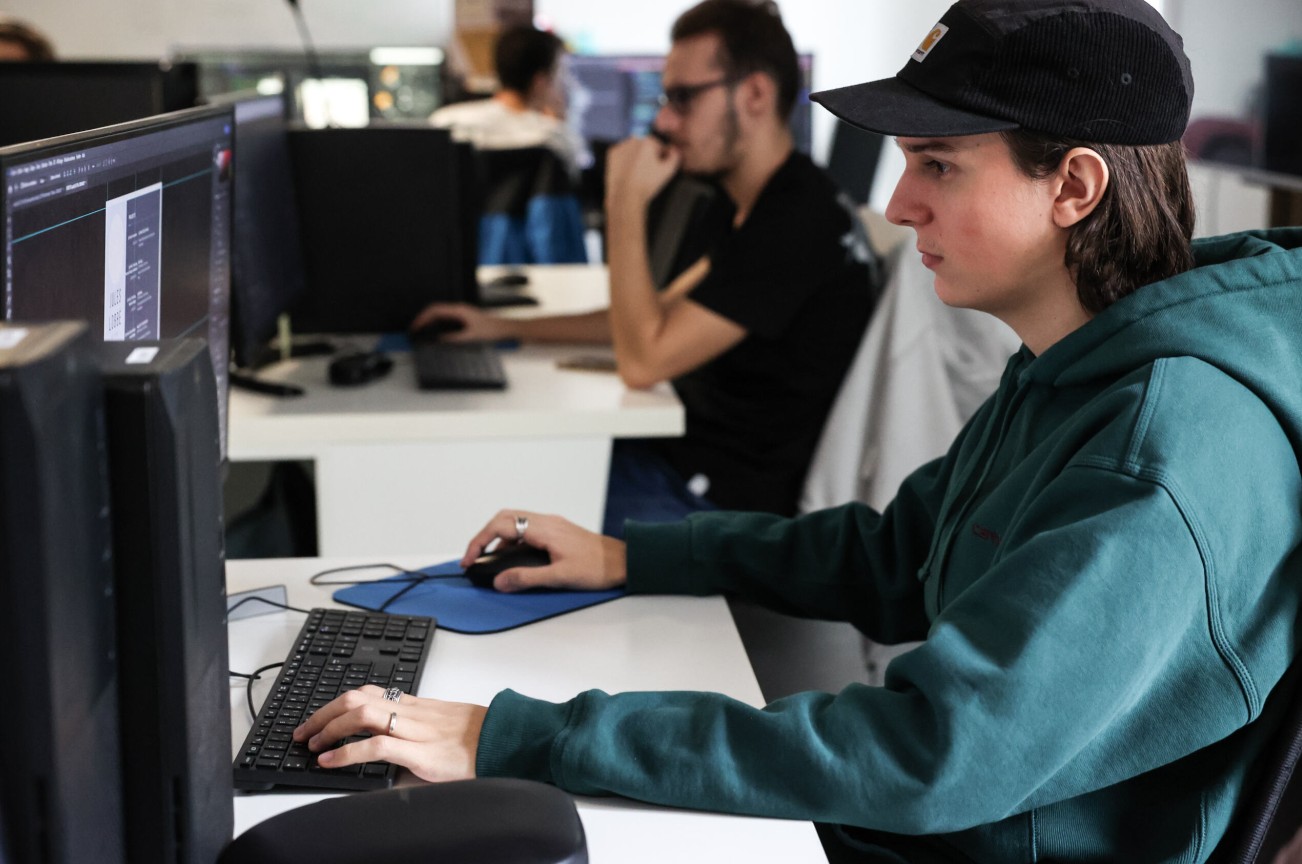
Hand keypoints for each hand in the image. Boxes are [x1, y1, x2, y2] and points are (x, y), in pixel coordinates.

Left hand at [293, 684, 485, 782]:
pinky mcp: (422, 753)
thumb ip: (421, 728)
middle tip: (304, 731)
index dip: (338, 703)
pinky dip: (347, 753)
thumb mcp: (447, 726)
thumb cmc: (482, 738)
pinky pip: (376, 746)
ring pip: (361, 713)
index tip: (319, 717)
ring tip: (313, 744)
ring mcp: (416, 730)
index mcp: (418, 705)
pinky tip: (330, 761)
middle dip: (323, 712)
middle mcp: (413, 712)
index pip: (369, 692)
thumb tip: (395, 741)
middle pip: (357, 697)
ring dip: (328, 727)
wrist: (509, 742)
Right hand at [409, 303, 514, 342]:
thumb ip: (454, 338)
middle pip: (435, 309)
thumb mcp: (471, 337)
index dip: (423, 317)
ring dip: (428, 319)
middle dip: (422, 318)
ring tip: (420, 330)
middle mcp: (458, 309)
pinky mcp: (462, 317)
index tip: (415, 326)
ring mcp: (460, 312)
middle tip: (414, 329)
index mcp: (459, 310)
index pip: (435, 310)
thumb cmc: (491, 330)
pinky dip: (436, 322)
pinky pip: (445, 316)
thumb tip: (438, 340)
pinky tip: (433, 330)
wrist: (504, 328)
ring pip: (439, 312)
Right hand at [463, 509, 626, 591]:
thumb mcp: (559, 577)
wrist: (624, 561)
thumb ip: (527, 578)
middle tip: (474, 557)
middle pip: (504, 518)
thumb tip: (500, 580)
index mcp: (544, 529)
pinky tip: (514, 559)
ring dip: (498, 538)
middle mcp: (546, 521)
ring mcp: (552, 525)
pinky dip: (513, 540)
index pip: (501, 526)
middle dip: (484, 536)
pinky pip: (527, 529)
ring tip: (491, 560)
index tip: (469, 559)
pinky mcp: (557, 531)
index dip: (479, 542)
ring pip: (515, 522)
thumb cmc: (598, 568)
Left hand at [604, 135, 679, 215]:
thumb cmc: (646, 184)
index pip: (660, 146)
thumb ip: (675, 156)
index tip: (658, 169)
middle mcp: (633, 139)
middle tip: (648, 173)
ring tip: (638, 174)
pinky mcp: (612, 154)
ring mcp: (621, 146)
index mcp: (648, 141)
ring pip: (634, 149)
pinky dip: (626, 160)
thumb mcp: (668, 171)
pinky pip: (623, 154)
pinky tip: (629, 172)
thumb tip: (673, 149)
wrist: (625, 196)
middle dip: (649, 156)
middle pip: (646, 146)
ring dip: (637, 157)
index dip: (662, 159)